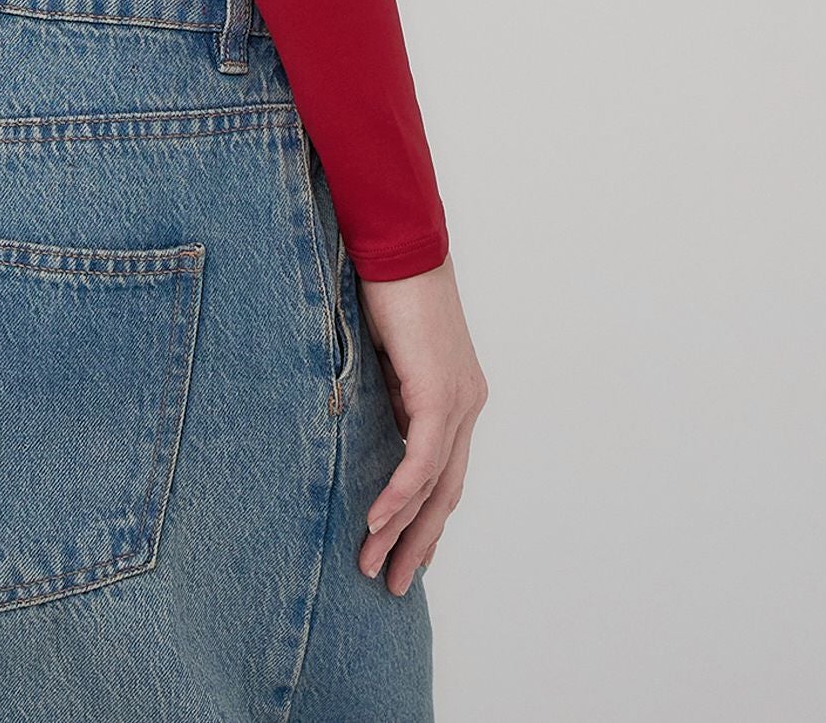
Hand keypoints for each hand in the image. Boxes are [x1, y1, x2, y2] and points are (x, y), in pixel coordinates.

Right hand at [353, 253, 487, 593]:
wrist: (397, 242)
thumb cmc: (385, 286)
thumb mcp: (383, 354)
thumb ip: (383, 395)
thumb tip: (359, 430)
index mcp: (457, 396)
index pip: (444, 475)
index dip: (424, 519)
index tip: (404, 555)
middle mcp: (467, 404)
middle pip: (446, 493)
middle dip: (417, 542)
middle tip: (391, 583)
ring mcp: (458, 399)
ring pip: (435, 485)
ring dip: (401, 530)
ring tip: (374, 566)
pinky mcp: (439, 392)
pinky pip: (422, 459)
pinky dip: (399, 494)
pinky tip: (377, 520)